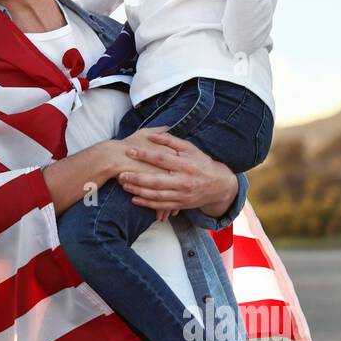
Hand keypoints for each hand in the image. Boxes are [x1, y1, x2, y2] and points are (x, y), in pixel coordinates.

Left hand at [115, 130, 237, 216]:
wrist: (219, 185)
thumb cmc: (201, 163)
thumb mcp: (190, 148)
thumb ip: (170, 140)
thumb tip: (151, 135)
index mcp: (185, 164)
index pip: (161, 158)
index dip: (144, 154)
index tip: (129, 150)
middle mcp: (183, 181)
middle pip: (156, 181)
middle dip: (136, 178)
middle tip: (121, 174)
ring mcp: (182, 195)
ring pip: (156, 195)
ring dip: (138, 191)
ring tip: (124, 185)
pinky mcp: (181, 204)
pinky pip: (161, 205)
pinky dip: (146, 204)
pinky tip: (134, 199)